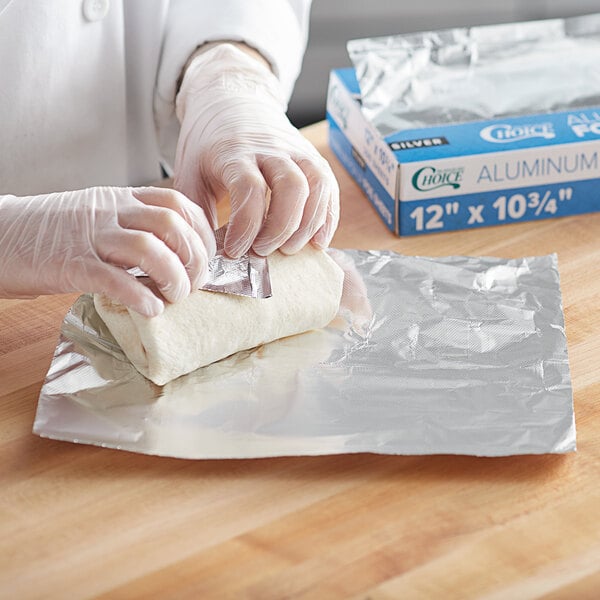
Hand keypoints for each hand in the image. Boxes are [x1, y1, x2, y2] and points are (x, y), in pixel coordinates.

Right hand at [0, 186, 215, 315]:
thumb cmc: (51, 233)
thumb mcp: (98, 215)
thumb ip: (133, 226)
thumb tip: (174, 252)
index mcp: (120, 199)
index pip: (177, 202)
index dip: (202, 232)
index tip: (205, 257)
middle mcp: (110, 212)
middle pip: (171, 224)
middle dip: (194, 258)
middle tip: (193, 284)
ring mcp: (90, 237)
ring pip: (148, 248)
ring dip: (172, 277)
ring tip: (174, 297)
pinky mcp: (71, 264)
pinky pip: (115, 279)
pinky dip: (141, 296)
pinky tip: (151, 309)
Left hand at [174, 43, 339, 258]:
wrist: (231, 103)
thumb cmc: (208, 147)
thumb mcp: (189, 174)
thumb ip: (196, 213)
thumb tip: (209, 255)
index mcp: (234, 151)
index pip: (249, 188)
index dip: (246, 226)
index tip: (235, 251)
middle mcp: (271, 148)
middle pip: (292, 186)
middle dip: (282, 227)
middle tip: (264, 251)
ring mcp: (297, 151)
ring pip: (316, 185)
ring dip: (308, 225)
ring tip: (289, 250)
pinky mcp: (313, 158)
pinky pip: (329, 187)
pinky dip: (327, 218)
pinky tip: (316, 241)